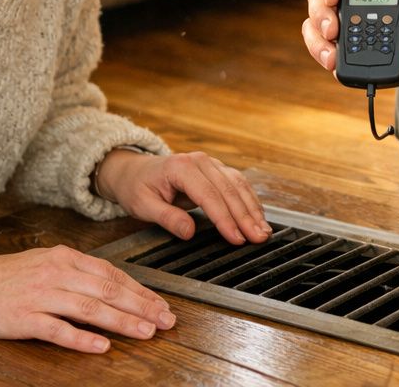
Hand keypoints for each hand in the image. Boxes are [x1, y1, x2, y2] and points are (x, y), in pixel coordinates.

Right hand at [0, 247, 173, 353]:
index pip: (112, 274)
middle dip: (142, 306)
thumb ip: (78, 272)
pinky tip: (102, 347)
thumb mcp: (46, 263)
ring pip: (91, 308)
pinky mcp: (24, 318)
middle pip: (109, 290)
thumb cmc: (7, 276)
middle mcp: (57, 273)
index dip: (141, 291)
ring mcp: (41, 295)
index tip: (161, 305)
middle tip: (165, 320)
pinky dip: (83, 339)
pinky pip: (59, 329)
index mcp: (65, 258)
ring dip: (122, 321)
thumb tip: (113, 286)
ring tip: (145, 332)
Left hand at [94, 149, 269, 245]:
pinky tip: (258, 216)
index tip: (236, 238)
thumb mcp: (143, 206)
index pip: (209, 195)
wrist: (134, 171)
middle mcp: (200, 161)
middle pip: (228, 190)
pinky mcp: (216, 170)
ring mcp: (210, 163)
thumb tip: (190, 232)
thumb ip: (167, 218)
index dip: (225, 219)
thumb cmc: (137, 187)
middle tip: (258, 238)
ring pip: (238, 186)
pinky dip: (250, 201)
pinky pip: (237, 184)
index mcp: (181, 167)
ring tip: (264, 231)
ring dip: (252, 209)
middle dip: (245, 217)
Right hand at [301, 0, 398, 75]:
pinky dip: (331, 60)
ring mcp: (357, 24)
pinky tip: (336, 66)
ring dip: (318, 42)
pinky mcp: (364, 48)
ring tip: (331, 56)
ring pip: (320, 29)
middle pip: (320, 1)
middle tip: (333, 30)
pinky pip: (337, 53)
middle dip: (320, 16)